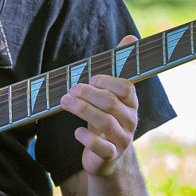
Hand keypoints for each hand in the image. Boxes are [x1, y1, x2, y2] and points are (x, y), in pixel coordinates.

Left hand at [60, 34, 139, 177]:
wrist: (108, 157)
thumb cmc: (106, 118)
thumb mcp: (111, 95)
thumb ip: (118, 69)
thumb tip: (131, 38)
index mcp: (131, 104)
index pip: (127, 89)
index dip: (108, 81)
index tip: (91, 78)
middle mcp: (130, 121)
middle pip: (112, 104)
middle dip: (88, 94)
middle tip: (70, 90)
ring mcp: (122, 140)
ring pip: (105, 123)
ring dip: (82, 110)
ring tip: (64, 102)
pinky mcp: (110, 156)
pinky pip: (102, 148)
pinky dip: (88, 139)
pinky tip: (77, 131)